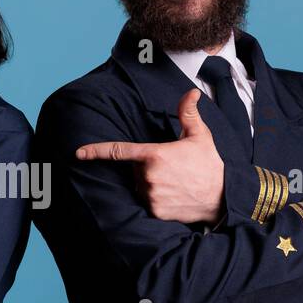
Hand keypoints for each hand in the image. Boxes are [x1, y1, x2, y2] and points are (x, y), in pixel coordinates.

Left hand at [76, 89, 225, 223]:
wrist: (223, 197)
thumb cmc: (210, 164)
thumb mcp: (200, 135)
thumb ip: (188, 113)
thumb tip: (191, 92)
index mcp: (155, 154)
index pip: (119, 151)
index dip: (96, 151)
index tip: (78, 153)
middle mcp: (148, 176)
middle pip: (134, 169)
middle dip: (146, 167)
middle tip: (172, 168)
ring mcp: (151, 195)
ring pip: (139, 186)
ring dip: (150, 183)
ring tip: (175, 182)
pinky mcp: (154, 210)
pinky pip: (146, 202)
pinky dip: (155, 198)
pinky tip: (173, 195)